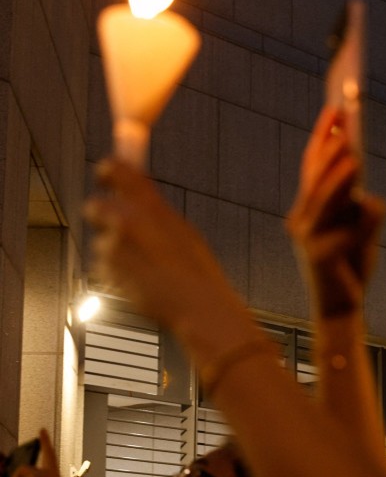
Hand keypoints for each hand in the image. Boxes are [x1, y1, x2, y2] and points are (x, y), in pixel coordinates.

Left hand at [85, 159, 258, 356]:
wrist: (199, 306)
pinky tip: (142, 280)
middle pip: (96, 206)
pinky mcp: (107, 269)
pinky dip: (117, 272)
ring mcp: (115, 245)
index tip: (105, 174)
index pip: (117, 170)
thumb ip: (155, 210)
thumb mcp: (183, 230)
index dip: (107, 171)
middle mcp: (129, 219)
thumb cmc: (196, 271)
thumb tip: (138, 193)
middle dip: (103, 217)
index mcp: (153, 206)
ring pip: (102, 240)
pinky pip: (103, 265)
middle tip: (123, 232)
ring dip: (116, 251)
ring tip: (146, 266)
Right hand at [286, 106, 384, 317]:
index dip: (322, 136)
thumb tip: (361, 174)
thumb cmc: (348, 263)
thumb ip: (355, 202)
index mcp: (306, 209)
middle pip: (313, 178)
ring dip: (338, 177)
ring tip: (354, 156)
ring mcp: (308, 240)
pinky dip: (365, 219)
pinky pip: (346, 231)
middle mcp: (301, 221)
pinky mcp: (321, 258)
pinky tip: (377, 206)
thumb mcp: (355, 226)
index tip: (335, 108)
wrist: (341, 307)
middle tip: (343, 124)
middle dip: (328, 149)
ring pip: (323, 201)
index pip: (311, 165)